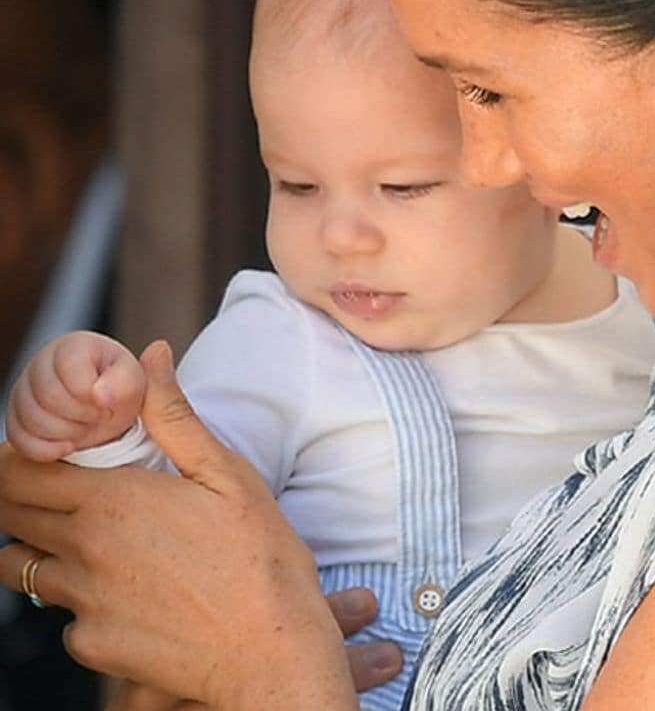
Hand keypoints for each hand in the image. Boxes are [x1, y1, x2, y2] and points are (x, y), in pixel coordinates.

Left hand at [0, 341, 355, 708]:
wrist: (272, 654)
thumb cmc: (263, 562)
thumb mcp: (230, 477)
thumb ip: (175, 418)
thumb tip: (150, 356)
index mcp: (114, 499)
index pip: (19, 468)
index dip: (20, 455)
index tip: (45, 453)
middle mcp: (84, 549)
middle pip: (10, 513)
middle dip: (22, 495)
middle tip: (60, 490)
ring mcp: (81, 602)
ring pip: (23, 567)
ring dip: (42, 549)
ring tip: (94, 544)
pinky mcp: (90, 644)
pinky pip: (64, 616)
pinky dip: (84, 602)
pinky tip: (132, 596)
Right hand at [5, 330, 146, 460]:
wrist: (107, 408)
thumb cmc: (120, 388)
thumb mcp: (134, 382)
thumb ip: (125, 382)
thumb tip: (100, 393)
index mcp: (74, 346)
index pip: (70, 367)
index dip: (92, 391)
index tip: (108, 399)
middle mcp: (42, 362)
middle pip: (49, 396)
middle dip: (82, 414)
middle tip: (101, 415)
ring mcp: (24, 390)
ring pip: (31, 419)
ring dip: (66, 432)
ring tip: (87, 425)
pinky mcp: (16, 417)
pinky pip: (19, 439)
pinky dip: (45, 449)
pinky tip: (68, 446)